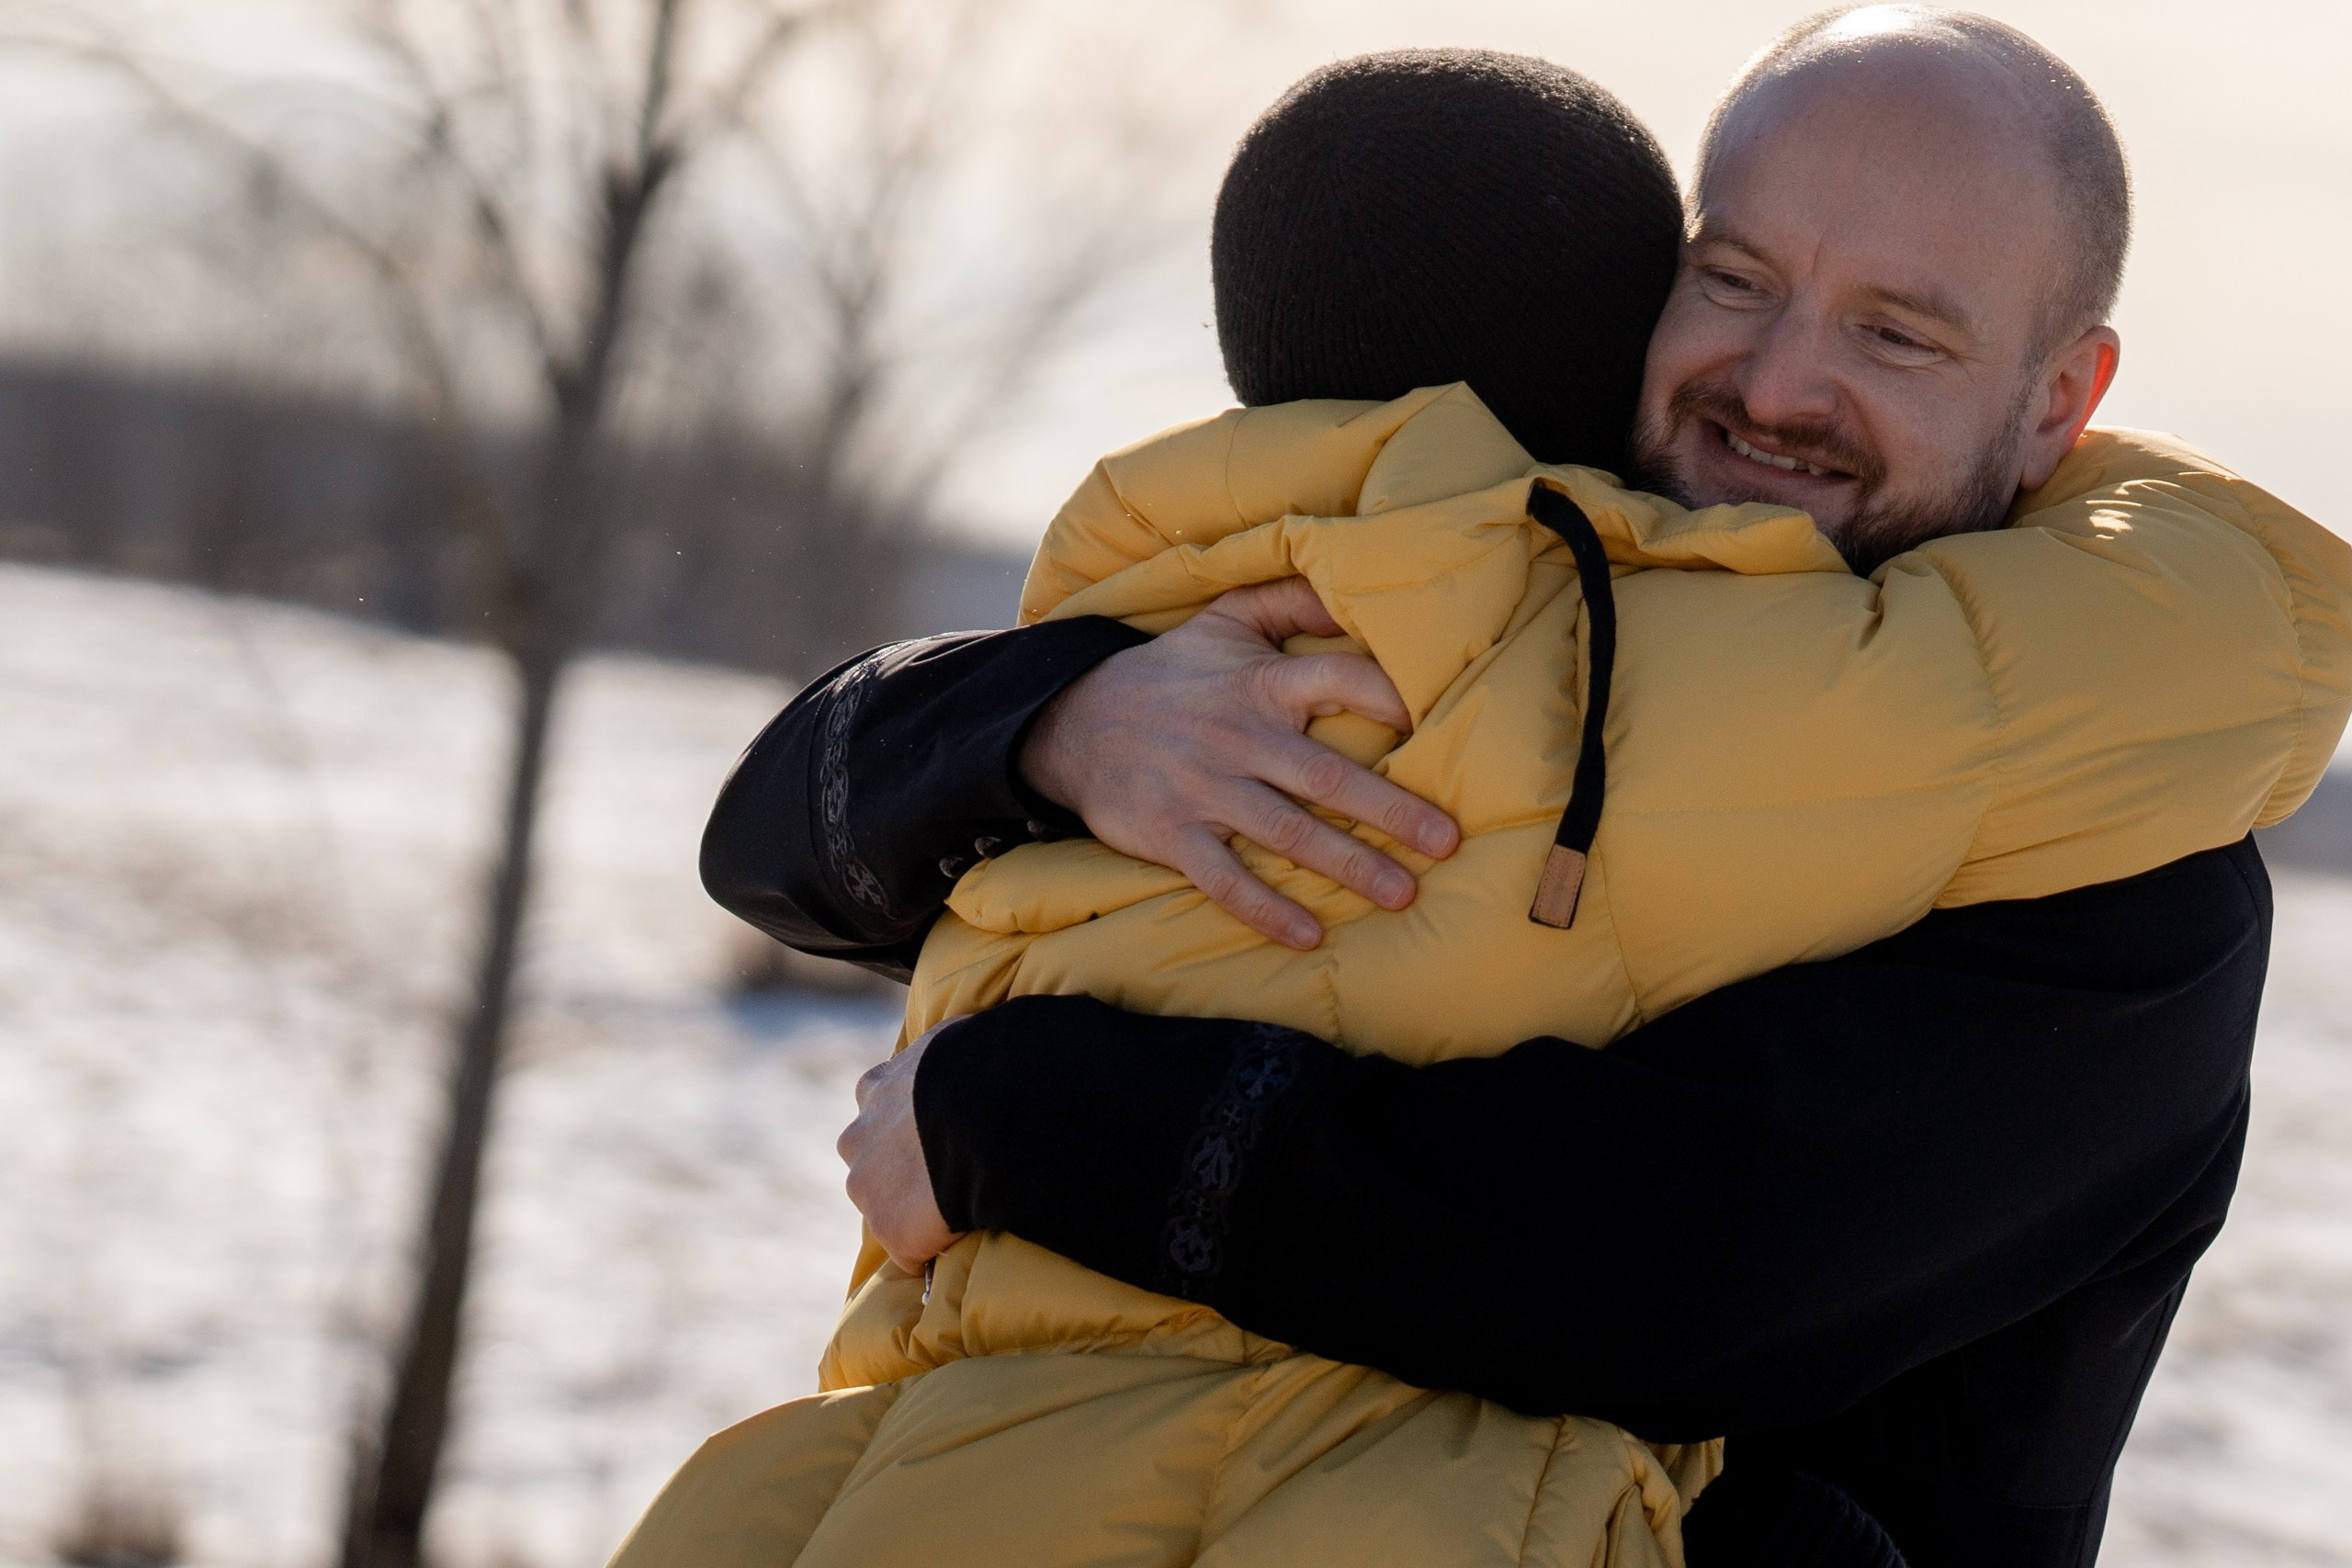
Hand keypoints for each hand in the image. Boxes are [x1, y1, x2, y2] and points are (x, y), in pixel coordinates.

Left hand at [839, 1025, 961, 1272]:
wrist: (981, 1115)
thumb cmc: (978, 1069)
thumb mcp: (955, 1039)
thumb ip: (946, 1049)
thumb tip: (967, 1040)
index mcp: (875, 1089)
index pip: (878, 1108)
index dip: (907, 1123)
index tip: (934, 1130)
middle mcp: (857, 1139)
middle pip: (870, 1161)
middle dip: (898, 1169)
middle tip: (946, 1173)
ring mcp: (868, 1189)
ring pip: (885, 1208)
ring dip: (912, 1211)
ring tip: (959, 1208)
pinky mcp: (891, 1232)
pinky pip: (912, 1250)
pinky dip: (932, 1248)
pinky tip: (965, 1235)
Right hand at [1018, 578, 1459, 949]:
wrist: (1072, 722)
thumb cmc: (1173, 673)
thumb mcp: (1225, 620)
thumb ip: (1291, 601)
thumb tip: (1355, 591)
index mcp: (1259, 681)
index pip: (1336, 680)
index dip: (1386, 695)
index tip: (1435, 720)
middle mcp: (1238, 736)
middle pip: (1324, 775)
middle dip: (1389, 809)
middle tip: (1447, 841)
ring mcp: (1204, 790)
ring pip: (1286, 833)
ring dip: (1347, 865)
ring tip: (1403, 894)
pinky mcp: (1172, 835)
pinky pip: (1225, 880)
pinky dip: (1266, 910)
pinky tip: (1310, 936)